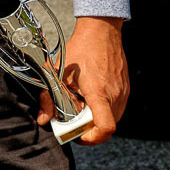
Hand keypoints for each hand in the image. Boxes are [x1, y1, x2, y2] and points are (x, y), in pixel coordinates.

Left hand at [35, 15, 126, 144]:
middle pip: (105, 127)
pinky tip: (90, 96)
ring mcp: (123, 93)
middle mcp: (115, 95)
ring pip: (111, 119)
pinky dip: (103, 109)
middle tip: (74, 119)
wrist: (101, 30)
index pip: (105, 128)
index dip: (92, 138)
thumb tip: (43, 120)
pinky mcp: (126, 89)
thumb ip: (49, 98)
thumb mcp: (59, 72)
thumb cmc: (80, 49)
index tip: (78, 135)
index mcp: (99, 93)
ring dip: (96, 118)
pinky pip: (116, 109)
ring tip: (82, 104)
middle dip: (89, 128)